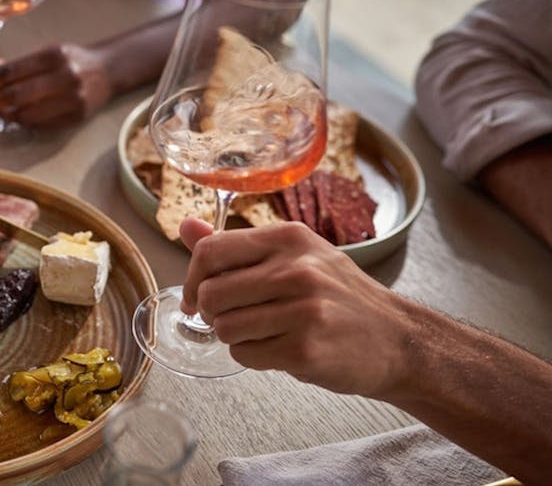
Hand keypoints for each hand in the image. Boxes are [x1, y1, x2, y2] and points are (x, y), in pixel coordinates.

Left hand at [0, 44, 110, 127]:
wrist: (107, 72)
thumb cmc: (68, 62)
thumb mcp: (41, 55)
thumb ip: (9, 63)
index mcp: (52, 55)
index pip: (9, 71)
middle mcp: (64, 76)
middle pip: (15, 94)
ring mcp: (72, 99)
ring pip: (26, 113)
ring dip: (3, 114)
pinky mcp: (76, 117)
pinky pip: (39, 124)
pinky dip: (21, 121)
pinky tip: (12, 116)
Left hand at [179, 219, 416, 397]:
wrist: (398, 339)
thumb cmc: (339, 297)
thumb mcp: (295, 256)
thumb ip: (236, 246)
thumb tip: (186, 226)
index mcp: (289, 238)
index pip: (210, 251)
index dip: (191, 278)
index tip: (194, 296)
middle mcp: (296, 269)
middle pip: (210, 294)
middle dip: (212, 313)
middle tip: (235, 317)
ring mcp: (302, 310)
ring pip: (223, 328)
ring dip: (234, 337)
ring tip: (265, 332)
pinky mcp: (304, 349)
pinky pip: (244, 355)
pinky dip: (253, 357)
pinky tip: (280, 349)